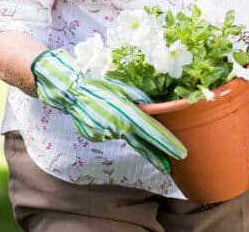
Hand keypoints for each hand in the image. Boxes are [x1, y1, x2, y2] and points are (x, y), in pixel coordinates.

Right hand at [31, 49, 186, 171]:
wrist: (68, 91)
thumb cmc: (98, 84)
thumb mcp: (123, 87)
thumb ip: (139, 99)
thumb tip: (154, 108)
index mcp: (125, 112)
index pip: (151, 131)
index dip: (166, 142)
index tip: (180, 152)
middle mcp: (116, 126)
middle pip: (142, 143)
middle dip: (158, 154)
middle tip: (172, 165)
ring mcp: (104, 133)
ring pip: (126, 136)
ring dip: (135, 136)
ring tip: (131, 127)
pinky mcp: (96, 136)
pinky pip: (112, 133)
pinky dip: (115, 127)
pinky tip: (108, 117)